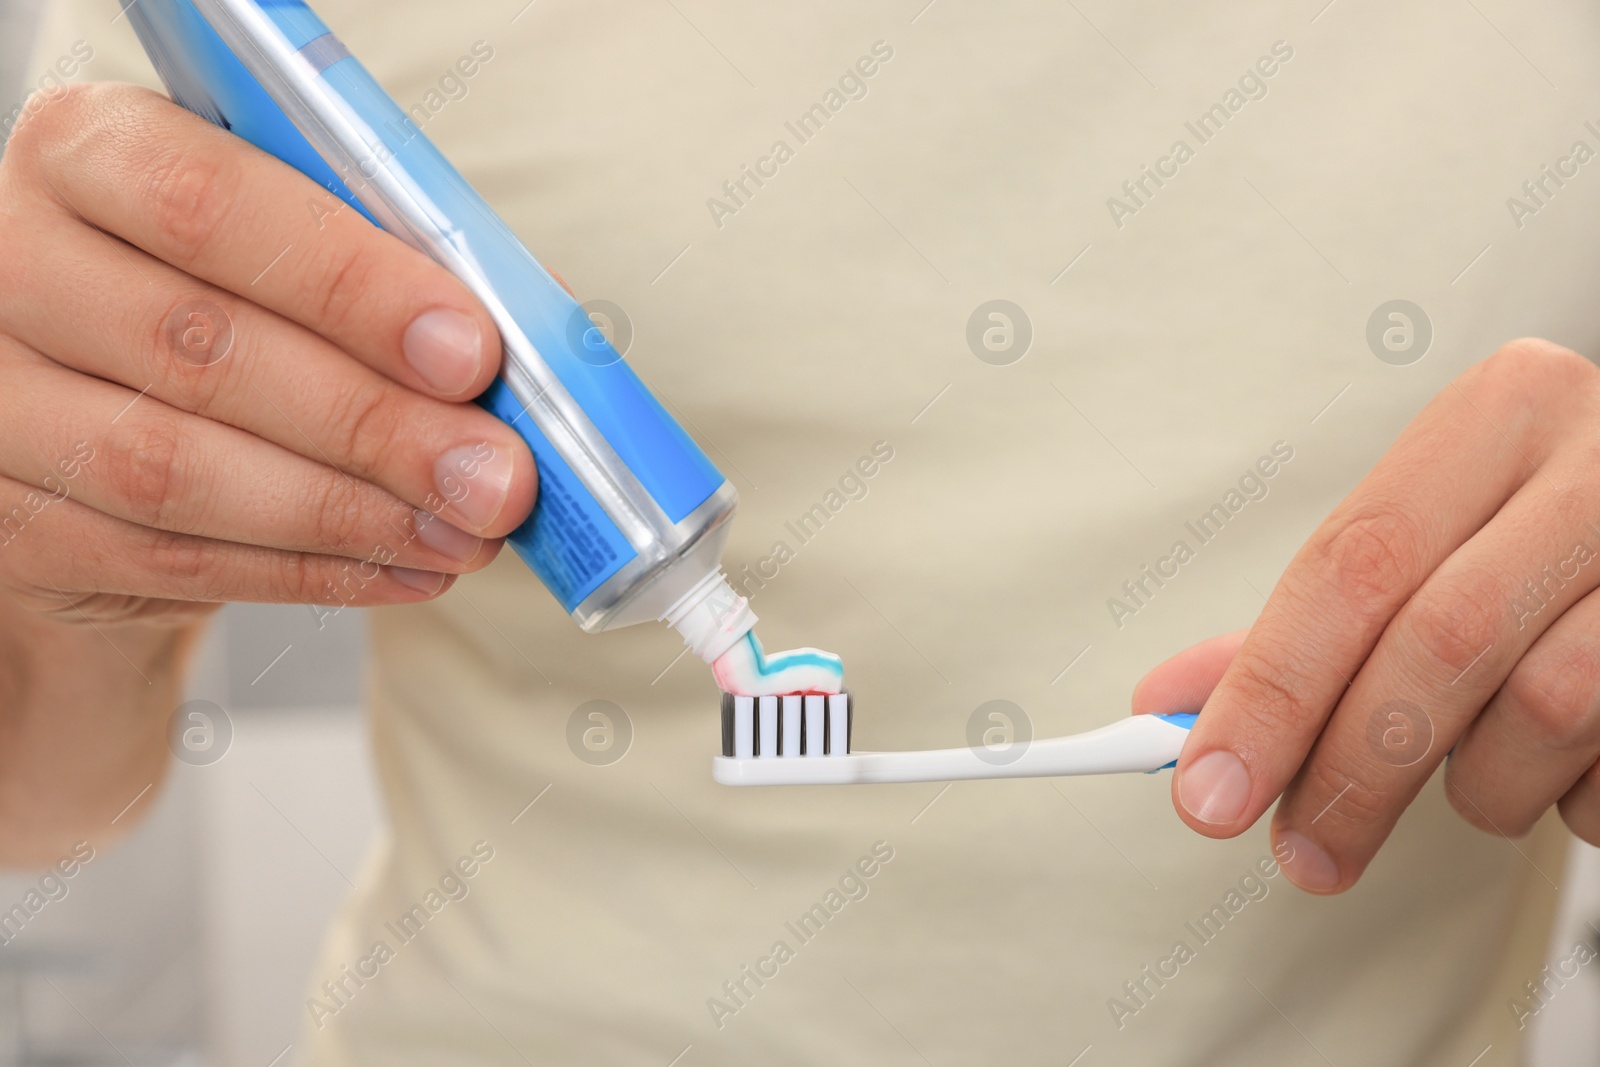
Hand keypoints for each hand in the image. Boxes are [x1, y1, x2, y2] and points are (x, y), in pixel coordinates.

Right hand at [0, 83, 536, 627]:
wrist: (101, 406)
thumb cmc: (225, 299)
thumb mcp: (293, 244)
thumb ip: (390, 268)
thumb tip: (526, 347)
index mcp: (84, 151)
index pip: (206, 204)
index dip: (350, 283)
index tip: (472, 351)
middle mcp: (11, 263)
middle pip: (199, 348)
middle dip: (374, 422)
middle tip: (496, 473)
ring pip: (177, 470)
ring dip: (350, 512)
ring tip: (464, 532)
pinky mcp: (13, 523)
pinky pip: (172, 559)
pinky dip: (310, 572)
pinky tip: (406, 567)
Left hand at [1134, 339, 1599, 892]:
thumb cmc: (1535, 529)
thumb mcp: (1426, 537)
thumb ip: (1301, 623)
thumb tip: (1171, 707)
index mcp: (1501, 412)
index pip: (1353, 566)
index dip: (1272, 692)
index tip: (1209, 789)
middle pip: (1440, 642)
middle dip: (1352, 770)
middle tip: (1305, 849)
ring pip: (1545, 712)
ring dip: (1482, 781)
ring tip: (1476, 768)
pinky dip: (1569, 797)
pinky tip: (1562, 763)